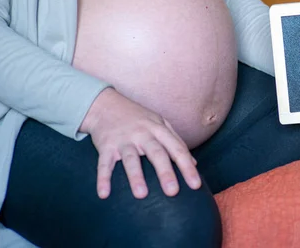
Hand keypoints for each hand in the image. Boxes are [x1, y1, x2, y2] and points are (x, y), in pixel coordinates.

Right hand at [80, 87, 200, 198]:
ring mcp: (123, 139)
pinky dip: (103, 178)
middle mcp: (142, 133)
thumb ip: (176, 142)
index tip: (196, 185)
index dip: (187, 167)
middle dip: (165, 172)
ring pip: (131, 158)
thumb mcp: (160, 124)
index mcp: (159, 129)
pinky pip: (104, 163)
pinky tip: (104, 194)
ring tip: (141, 195)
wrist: (105, 104)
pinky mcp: (106, 145)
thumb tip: (194, 163)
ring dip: (136, 176)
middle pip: (156, 153)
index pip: (177, 149)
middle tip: (173, 192)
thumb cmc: (138, 118)